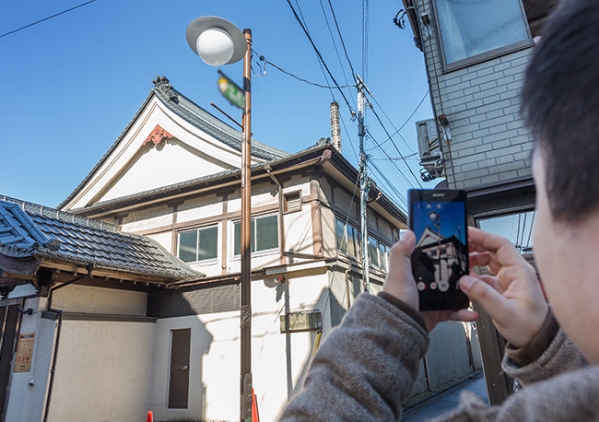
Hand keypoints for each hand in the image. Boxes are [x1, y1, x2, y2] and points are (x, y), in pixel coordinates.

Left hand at [383, 230, 477, 331]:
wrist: (398, 328)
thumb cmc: (395, 302)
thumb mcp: (398, 274)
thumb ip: (401, 253)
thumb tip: (408, 234)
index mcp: (413, 273)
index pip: (430, 259)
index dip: (443, 254)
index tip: (457, 249)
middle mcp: (422, 285)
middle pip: (445, 275)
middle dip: (460, 272)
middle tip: (473, 267)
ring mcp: (431, 300)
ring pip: (452, 293)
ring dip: (465, 291)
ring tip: (475, 288)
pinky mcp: (437, 313)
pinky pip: (454, 311)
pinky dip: (463, 312)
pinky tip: (471, 311)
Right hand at [459, 227, 547, 347]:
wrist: (537, 342)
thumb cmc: (530, 327)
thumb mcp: (504, 312)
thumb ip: (483, 295)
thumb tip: (465, 280)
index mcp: (520, 272)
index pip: (500, 245)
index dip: (483, 236)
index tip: (467, 233)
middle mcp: (515, 272)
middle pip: (492, 250)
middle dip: (474, 246)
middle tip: (458, 247)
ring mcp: (508, 280)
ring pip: (488, 261)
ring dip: (473, 260)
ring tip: (459, 263)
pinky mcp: (502, 288)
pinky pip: (485, 275)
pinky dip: (473, 275)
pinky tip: (465, 280)